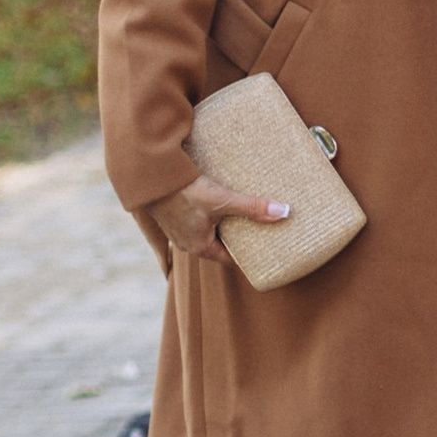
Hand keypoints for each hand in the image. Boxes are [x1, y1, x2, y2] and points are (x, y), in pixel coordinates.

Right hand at [153, 173, 291, 265]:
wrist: (152, 177)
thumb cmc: (185, 194)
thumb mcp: (223, 201)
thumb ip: (253, 208)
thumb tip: (284, 212)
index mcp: (199, 247)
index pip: (228, 259)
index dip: (246, 253)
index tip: (263, 245)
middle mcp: (187, 242)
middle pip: (219, 244)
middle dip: (237, 236)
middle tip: (258, 227)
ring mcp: (178, 227)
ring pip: (207, 229)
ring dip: (222, 222)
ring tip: (242, 211)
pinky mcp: (174, 212)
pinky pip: (196, 217)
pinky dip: (210, 212)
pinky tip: (218, 199)